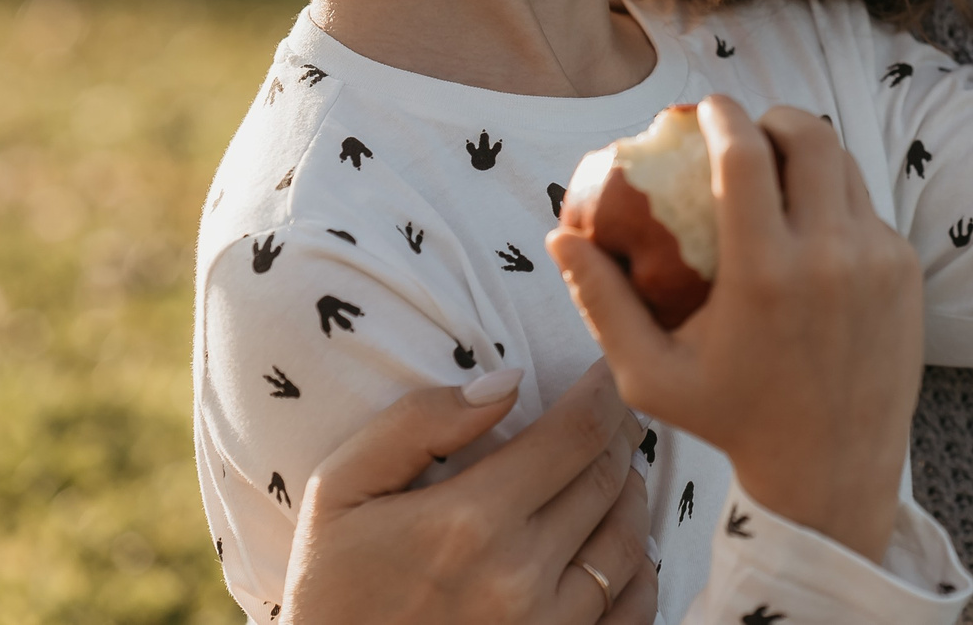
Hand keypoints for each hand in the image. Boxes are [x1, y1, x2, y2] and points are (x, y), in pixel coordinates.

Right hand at [281, 361, 654, 624]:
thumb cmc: (332, 585)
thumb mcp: (341, 489)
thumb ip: (418, 423)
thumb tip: (509, 381)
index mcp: (469, 521)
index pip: (576, 433)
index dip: (604, 391)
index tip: (604, 372)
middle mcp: (519, 577)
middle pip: (609, 479)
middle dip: (619, 434)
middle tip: (612, 414)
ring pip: (629, 540)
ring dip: (630, 494)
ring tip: (612, 471)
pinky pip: (634, 609)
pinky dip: (639, 569)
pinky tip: (619, 544)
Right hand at [548, 95, 923, 563]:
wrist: (832, 469)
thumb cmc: (729, 420)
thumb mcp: (651, 375)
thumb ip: (602, 303)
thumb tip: (559, 236)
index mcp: (764, 275)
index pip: (745, 156)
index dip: (724, 115)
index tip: (707, 107)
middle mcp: (828, 257)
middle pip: (809, 137)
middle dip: (774, 117)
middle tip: (748, 129)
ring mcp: (877, 260)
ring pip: (844, 165)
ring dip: (809, 152)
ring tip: (777, 165)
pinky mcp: (904, 270)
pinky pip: (867, 208)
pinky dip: (835, 200)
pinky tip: (809, 222)